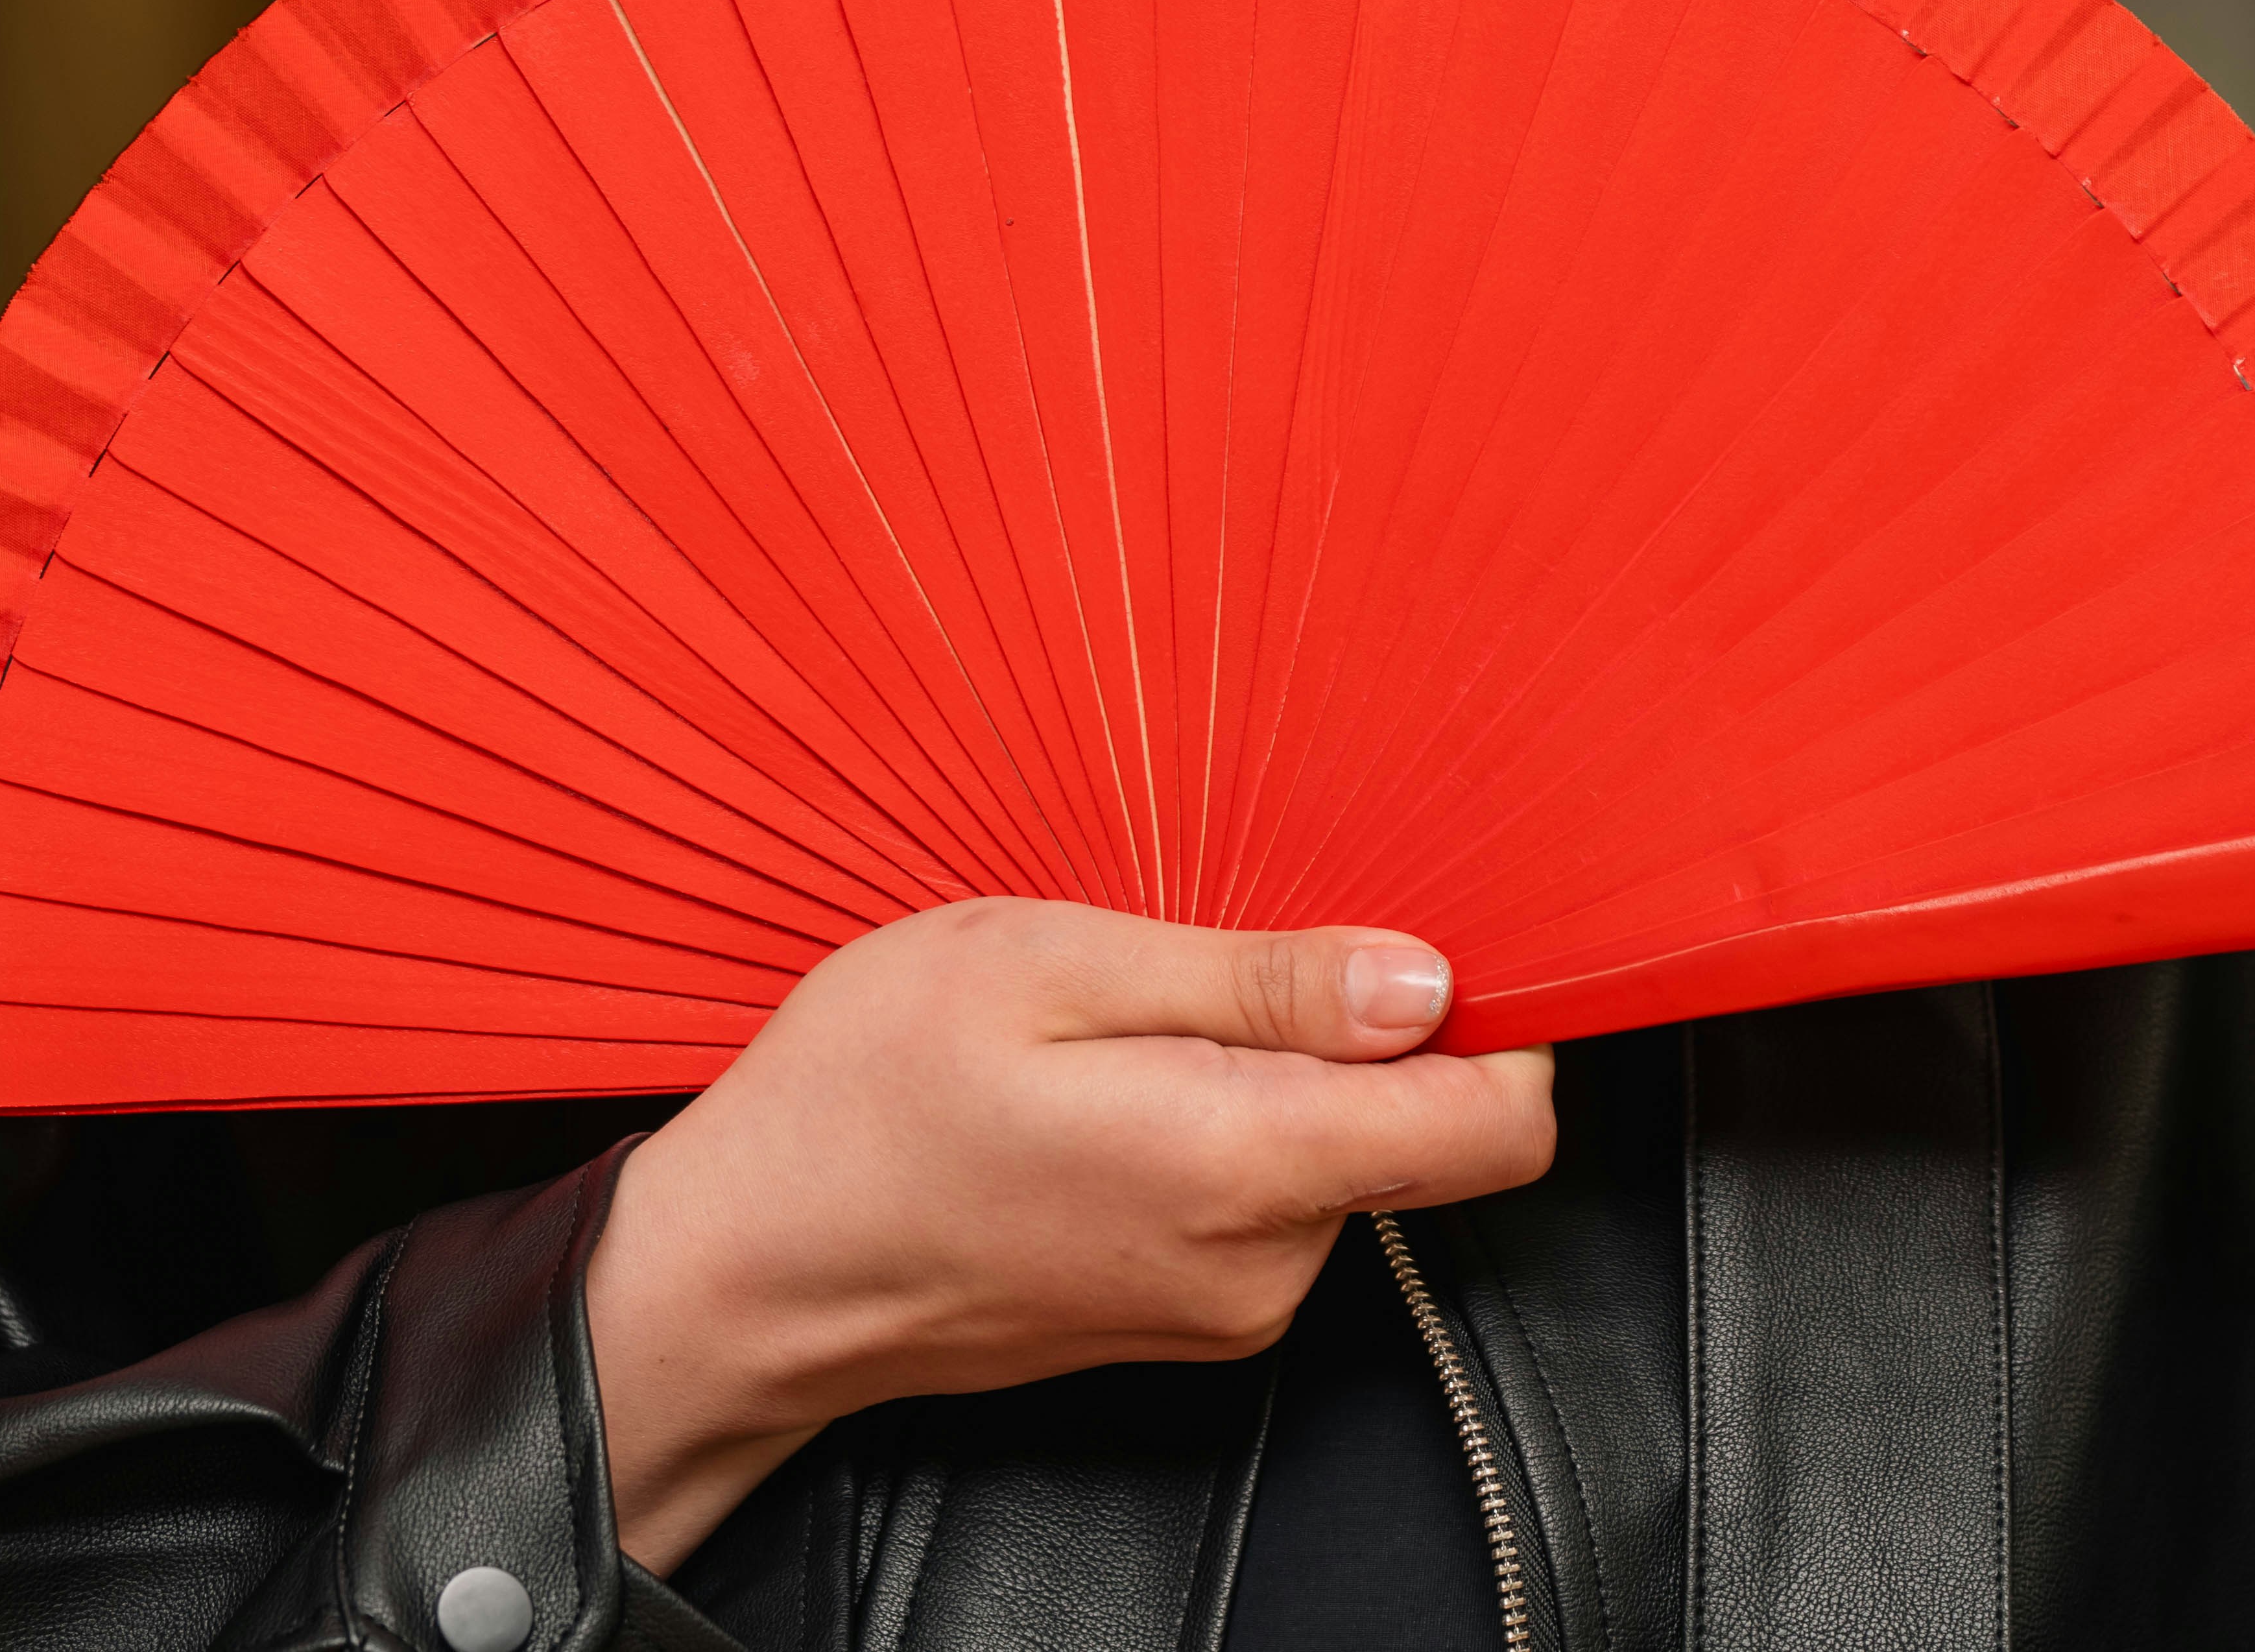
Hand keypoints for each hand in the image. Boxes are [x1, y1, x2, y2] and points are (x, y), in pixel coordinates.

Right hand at [579, 903, 1557, 1569]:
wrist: (750, 1270)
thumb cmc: (864, 1101)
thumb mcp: (1045, 965)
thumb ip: (1254, 981)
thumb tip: (1424, 984)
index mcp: (1242, 1166)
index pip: (1498, 1126)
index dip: (1504, 1020)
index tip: (1439, 939)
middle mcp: (1259, 1265)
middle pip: (1416, 1130)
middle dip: (1348, 1029)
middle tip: (1199, 960)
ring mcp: (1222, 1306)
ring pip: (1335, 1159)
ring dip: (1270, 1075)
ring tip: (1122, 1027)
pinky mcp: (1183, 1316)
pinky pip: (1266, 1200)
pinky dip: (1221, 1127)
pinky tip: (1106, 1090)